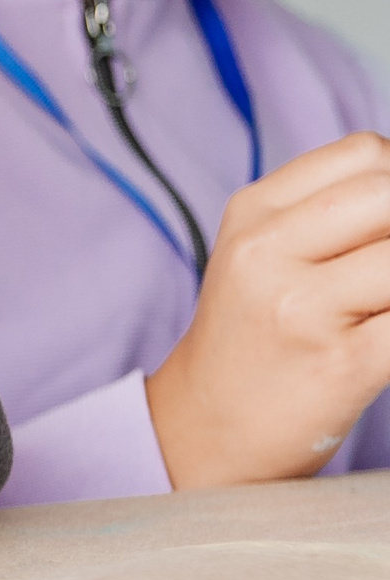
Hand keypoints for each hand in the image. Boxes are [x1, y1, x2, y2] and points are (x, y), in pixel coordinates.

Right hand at [147, 132, 389, 487]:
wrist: (208, 426)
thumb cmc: (255, 334)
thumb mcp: (265, 253)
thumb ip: (332, 212)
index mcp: (251, 213)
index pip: (363, 153)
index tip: (388, 226)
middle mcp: (266, 252)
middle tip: (385, 273)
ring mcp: (300, 307)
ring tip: (383, 305)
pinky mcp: (342, 362)